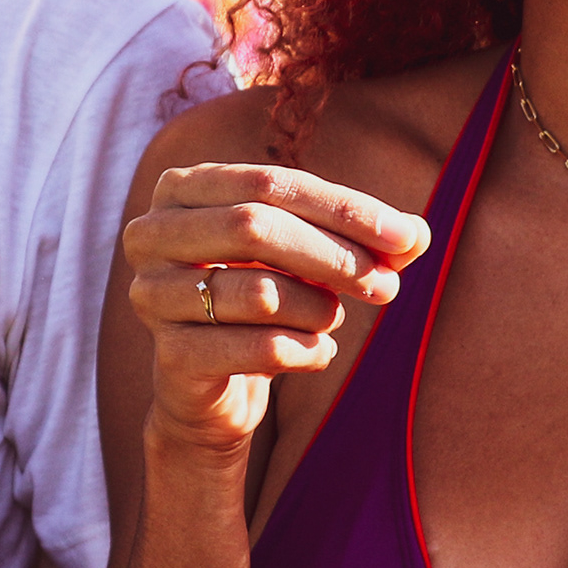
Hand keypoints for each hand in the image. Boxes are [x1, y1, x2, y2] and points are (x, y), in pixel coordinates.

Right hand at [119, 164, 428, 463]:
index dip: (342, 208)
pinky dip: (306, 351)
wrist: (213, 385)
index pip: (271, 182)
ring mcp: (151, 295)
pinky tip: (316, 352)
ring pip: (259, 293)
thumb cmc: (264, 296)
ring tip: (332, 319)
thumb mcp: (310, 257)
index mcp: (182, 187)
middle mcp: (150, 234)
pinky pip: (258, 349)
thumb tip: (417, 234)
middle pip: (255, 227)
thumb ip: (365, 239)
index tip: (405, 238)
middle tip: (388, 286)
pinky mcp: (170, 357)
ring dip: (319, 309)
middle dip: (335, 257)